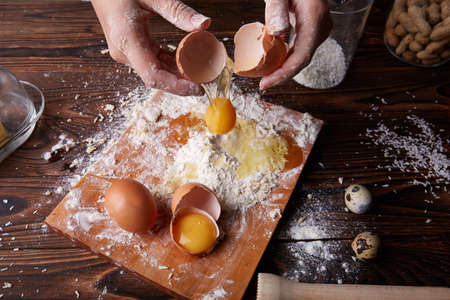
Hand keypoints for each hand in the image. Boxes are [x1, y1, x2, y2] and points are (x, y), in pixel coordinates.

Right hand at [91, 0, 210, 95]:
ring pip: (156, 72)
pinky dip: (171, 64)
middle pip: (157, 78)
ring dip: (178, 74)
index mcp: (127, 40)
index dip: (177, 87)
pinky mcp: (131, 49)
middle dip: (182, 82)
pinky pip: (153, 62)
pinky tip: (188, 62)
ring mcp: (127, 52)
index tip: (198, 88)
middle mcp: (125, 52)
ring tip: (202, 72)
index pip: (153, 76)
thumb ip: (178, 11)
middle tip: (208, 79)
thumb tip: (204, 24)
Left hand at [260, 0, 331, 89]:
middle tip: (262, 84)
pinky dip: (286, 58)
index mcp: (315, 18)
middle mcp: (321, 27)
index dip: (284, 74)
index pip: (301, 56)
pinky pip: (300, 48)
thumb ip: (277, 8)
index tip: (266, 84)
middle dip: (282, 75)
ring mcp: (319, 29)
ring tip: (265, 76)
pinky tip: (272, 63)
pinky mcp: (313, 29)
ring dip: (283, 68)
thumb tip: (277, 34)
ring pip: (301, 56)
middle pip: (302, 60)